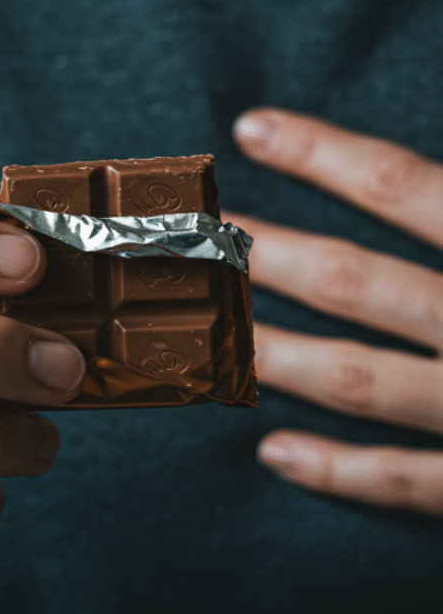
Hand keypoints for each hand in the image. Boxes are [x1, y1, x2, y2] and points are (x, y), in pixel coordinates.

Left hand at [223, 108, 442, 515]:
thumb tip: (419, 175)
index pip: (402, 187)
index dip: (322, 155)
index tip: (252, 128)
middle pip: (358, 284)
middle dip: (267, 256)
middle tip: (193, 233)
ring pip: (364, 381)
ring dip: (277, 356)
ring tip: (207, 333)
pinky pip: (410, 485)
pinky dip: (342, 473)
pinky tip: (273, 455)